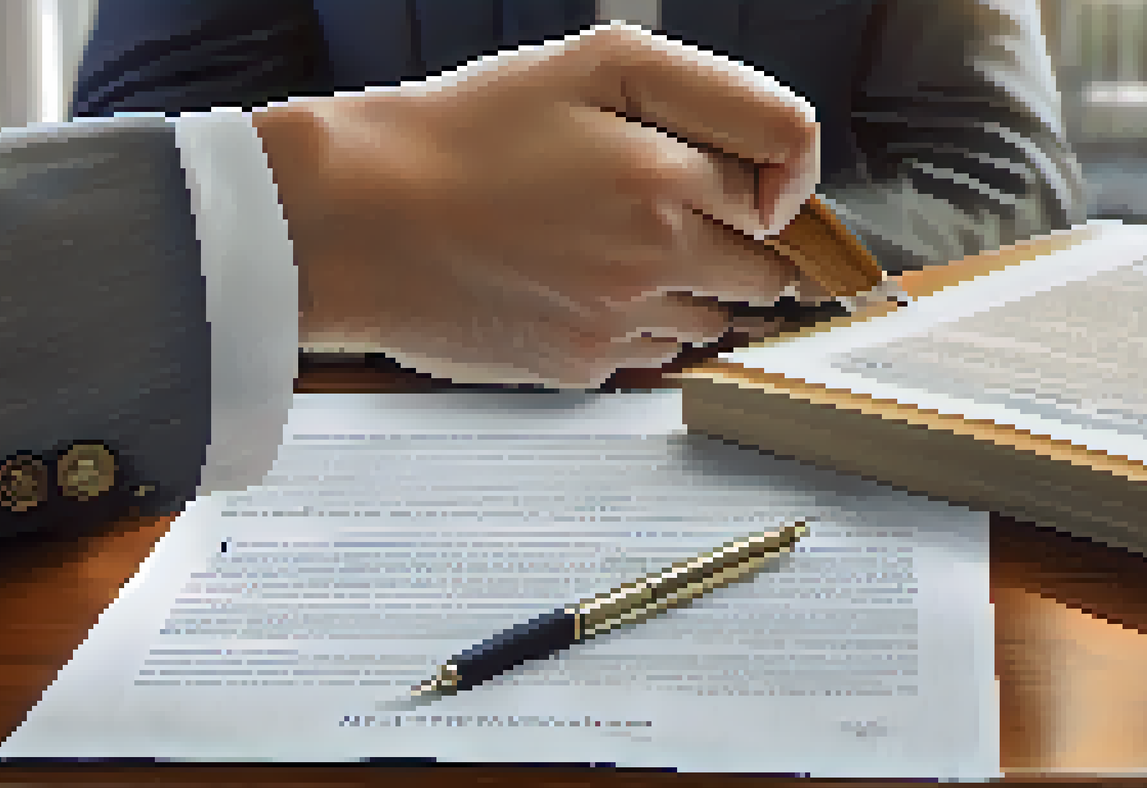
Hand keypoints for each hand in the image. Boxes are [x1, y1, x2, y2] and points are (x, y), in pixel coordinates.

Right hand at [254, 22, 829, 388]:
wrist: (357, 219)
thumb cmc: (462, 135)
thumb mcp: (598, 61)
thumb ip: (724, 99)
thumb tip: (788, 181)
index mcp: (665, 174)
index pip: (789, 183)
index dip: (772, 178)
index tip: (754, 186)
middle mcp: (654, 258)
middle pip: (766, 271)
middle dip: (737, 240)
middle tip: (662, 210)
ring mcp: (618, 322)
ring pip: (713, 319)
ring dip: (689, 287)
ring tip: (606, 246)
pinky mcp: (581, 367)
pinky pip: (649, 351)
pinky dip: (631, 322)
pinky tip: (572, 282)